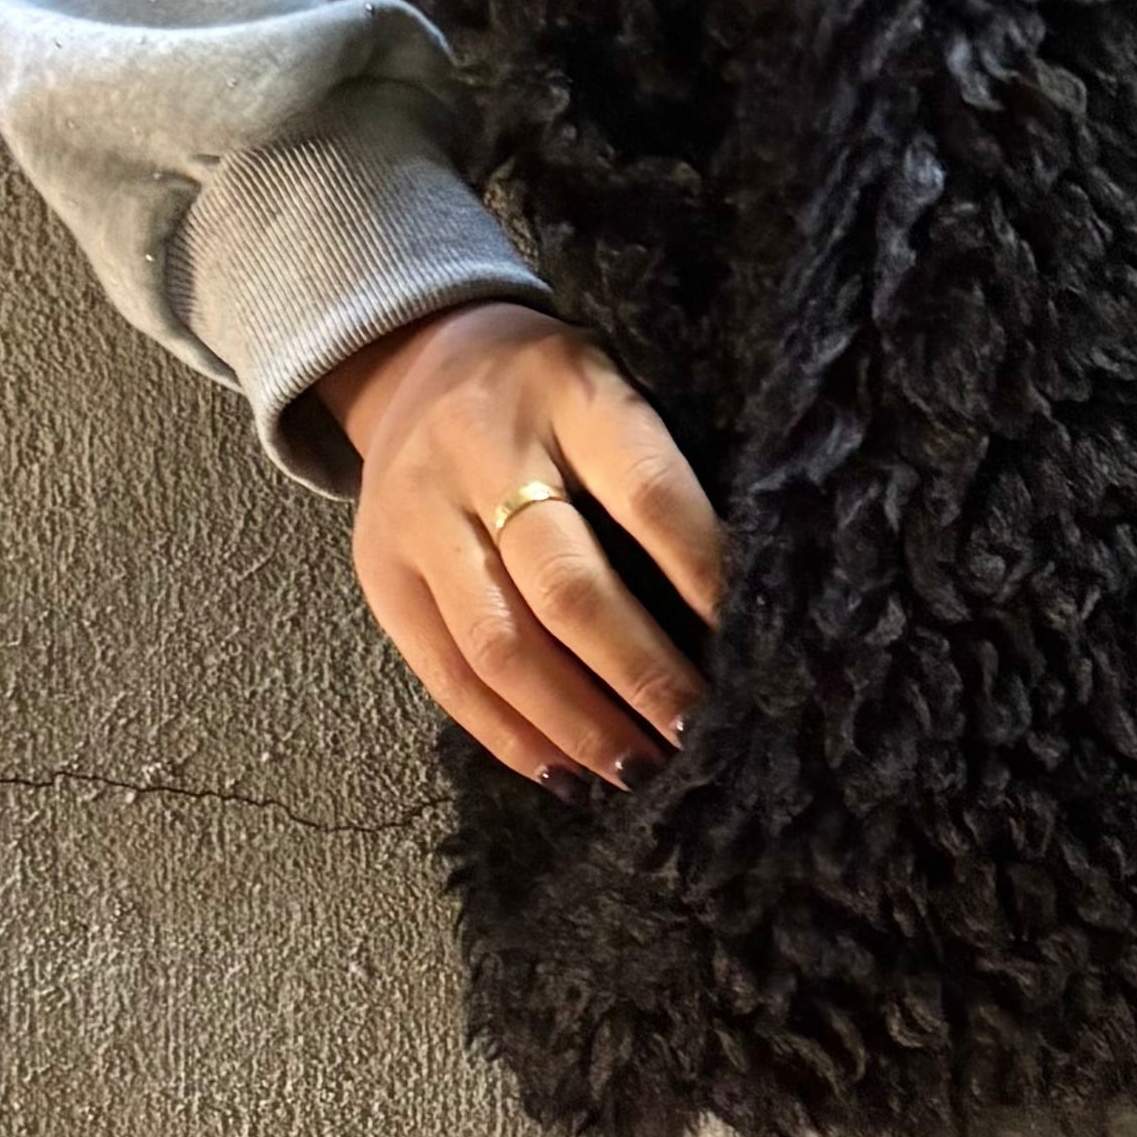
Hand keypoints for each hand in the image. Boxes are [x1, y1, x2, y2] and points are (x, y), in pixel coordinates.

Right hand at [311, 301, 726, 796]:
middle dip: (641, 675)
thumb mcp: (613, 394)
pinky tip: (570, 777)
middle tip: (698, 734)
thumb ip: (657, 480)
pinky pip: (449, 676)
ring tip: (641, 773)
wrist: (417, 360)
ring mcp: (419, 514)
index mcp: (567, 390)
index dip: (702, 576)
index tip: (754, 646)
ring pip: (502, 646)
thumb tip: (740, 614)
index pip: (647, 492)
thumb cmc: (554, 400)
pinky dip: (513, 739)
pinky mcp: (382, 573)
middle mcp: (482, 447)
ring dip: (579, 725)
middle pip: (566, 587)